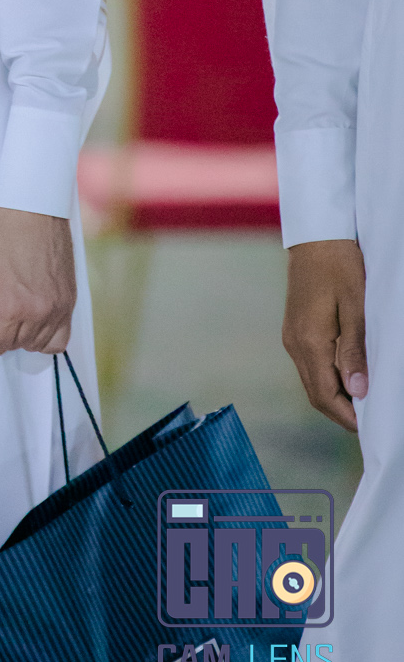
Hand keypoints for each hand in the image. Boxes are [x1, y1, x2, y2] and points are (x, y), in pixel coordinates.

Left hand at [0, 206, 75, 355]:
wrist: (34, 205)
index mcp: (12, 306)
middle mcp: (40, 313)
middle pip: (15, 345)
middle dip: (2, 327)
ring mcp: (60, 308)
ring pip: (37, 345)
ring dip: (23, 331)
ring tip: (16, 300)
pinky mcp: (71, 300)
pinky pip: (62, 338)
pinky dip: (47, 333)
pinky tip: (35, 312)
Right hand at [283, 240, 366, 432]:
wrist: (315, 235)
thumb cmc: (340, 265)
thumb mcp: (355, 306)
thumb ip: (354, 350)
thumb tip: (358, 390)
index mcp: (309, 341)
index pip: (325, 395)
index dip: (347, 416)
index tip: (371, 426)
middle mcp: (294, 343)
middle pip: (315, 394)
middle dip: (341, 412)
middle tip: (370, 419)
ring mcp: (291, 336)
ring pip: (311, 381)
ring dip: (334, 396)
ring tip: (363, 399)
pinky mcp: (294, 329)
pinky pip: (309, 366)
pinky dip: (327, 378)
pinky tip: (348, 374)